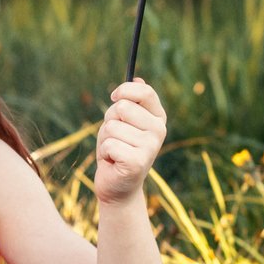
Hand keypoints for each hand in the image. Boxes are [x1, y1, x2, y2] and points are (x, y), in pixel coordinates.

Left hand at [95, 78, 165, 206]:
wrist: (118, 186)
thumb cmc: (118, 149)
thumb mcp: (123, 122)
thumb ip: (130, 102)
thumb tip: (138, 77)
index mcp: (158, 117)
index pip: (145, 92)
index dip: (125, 89)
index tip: (114, 96)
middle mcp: (159, 130)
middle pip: (122, 107)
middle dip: (110, 120)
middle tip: (115, 137)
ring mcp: (151, 147)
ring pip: (112, 127)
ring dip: (105, 139)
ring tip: (114, 151)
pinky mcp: (138, 162)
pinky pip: (109, 144)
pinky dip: (104, 153)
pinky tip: (113, 162)